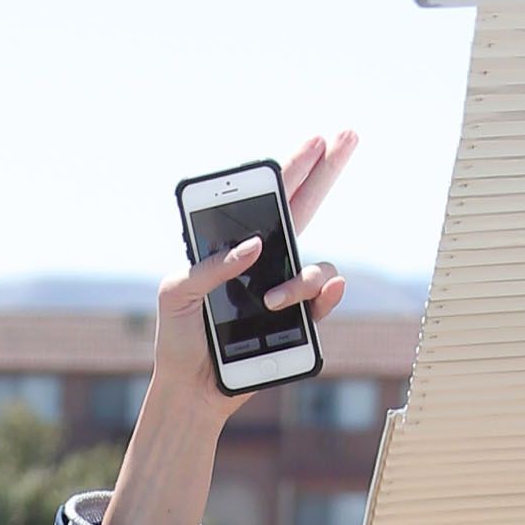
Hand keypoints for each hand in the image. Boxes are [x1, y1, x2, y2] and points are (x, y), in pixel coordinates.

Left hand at [148, 131, 356, 423]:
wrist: (189, 389)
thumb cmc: (179, 337)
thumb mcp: (176, 293)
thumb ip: (207, 267)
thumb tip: (253, 246)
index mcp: (238, 248)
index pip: (272, 201)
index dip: (294, 169)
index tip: (315, 141)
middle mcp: (269, 265)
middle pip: (307, 209)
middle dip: (328, 171)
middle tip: (348, 135)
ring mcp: (287, 294)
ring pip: (317, 267)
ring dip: (302, 279)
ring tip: (272, 302)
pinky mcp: (298, 326)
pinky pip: (324, 303)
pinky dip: (326, 296)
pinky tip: (324, 294)